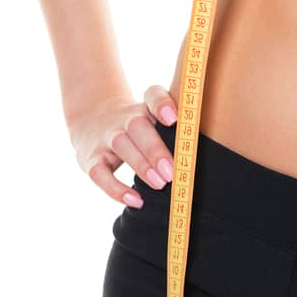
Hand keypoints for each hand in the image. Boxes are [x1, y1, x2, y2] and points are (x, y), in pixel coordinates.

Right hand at [67, 83, 178, 208]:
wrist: (93, 118)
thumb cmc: (139, 126)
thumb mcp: (153, 119)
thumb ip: (177, 131)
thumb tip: (203, 158)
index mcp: (145, 107)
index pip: (153, 95)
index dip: (162, 104)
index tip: (175, 119)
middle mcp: (125, 119)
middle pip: (138, 125)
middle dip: (155, 149)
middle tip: (173, 171)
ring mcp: (107, 137)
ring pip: (120, 144)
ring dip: (141, 165)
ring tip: (161, 184)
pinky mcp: (92, 158)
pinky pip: (99, 173)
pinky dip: (116, 188)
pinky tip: (136, 201)